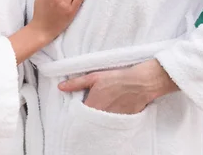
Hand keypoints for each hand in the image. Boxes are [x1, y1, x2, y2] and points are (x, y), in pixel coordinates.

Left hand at [58, 59, 179, 114]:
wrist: (141, 82)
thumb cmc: (117, 78)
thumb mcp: (94, 77)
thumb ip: (76, 83)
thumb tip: (60, 87)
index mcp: (93, 106)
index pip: (79, 115)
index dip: (76, 112)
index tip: (76, 108)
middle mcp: (102, 116)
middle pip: (89, 121)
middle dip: (86, 117)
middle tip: (87, 109)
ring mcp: (113, 120)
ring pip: (100, 123)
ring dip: (97, 119)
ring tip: (98, 110)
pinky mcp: (123, 121)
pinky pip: (112, 124)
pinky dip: (108, 121)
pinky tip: (109, 112)